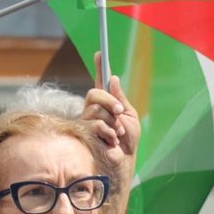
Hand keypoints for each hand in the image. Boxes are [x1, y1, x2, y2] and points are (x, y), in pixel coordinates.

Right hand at [83, 51, 139, 185]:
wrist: (124, 160)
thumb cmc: (128, 142)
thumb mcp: (130, 117)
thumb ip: (121, 99)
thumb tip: (113, 78)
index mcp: (107, 104)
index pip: (101, 82)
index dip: (100, 67)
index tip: (100, 52)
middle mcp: (94, 110)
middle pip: (94, 94)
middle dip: (110, 102)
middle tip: (120, 112)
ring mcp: (87, 121)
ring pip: (95, 110)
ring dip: (112, 122)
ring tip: (118, 134)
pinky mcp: (84, 133)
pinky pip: (95, 123)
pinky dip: (109, 131)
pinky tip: (112, 141)